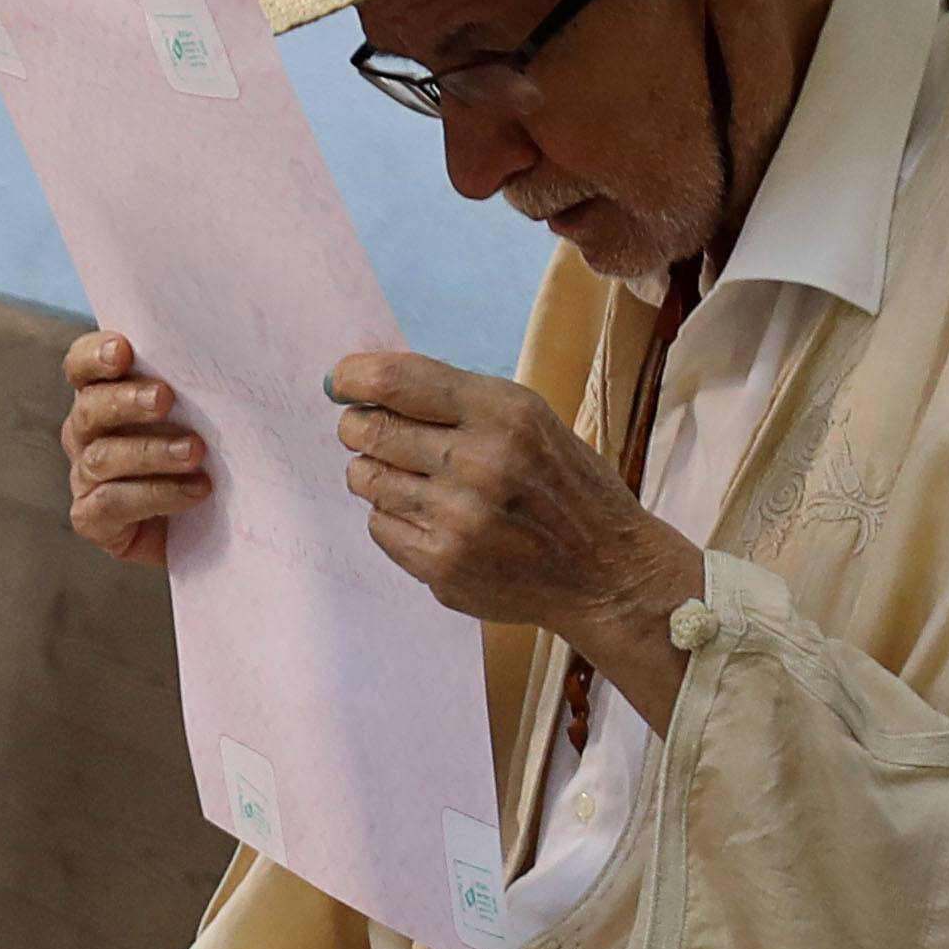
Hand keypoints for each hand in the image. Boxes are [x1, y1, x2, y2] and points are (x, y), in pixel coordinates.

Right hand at [61, 330, 206, 566]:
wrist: (206, 529)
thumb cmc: (203, 458)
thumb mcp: (202, 414)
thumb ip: (200, 384)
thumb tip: (237, 344)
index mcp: (102, 396)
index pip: (82, 367)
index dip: (95, 356)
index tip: (123, 351)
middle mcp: (86, 434)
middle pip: (89, 408)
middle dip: (126, 401)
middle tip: (164, 398)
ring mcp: (85, 477)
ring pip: (104, 457)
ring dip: (151, 451)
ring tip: (195, 451)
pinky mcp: (92, 519)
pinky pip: (112, 503)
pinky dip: (156, 494)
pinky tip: (195, 490)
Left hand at [327, 352, 703, 733]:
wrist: (606, 572)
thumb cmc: (565, 486)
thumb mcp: (530, 420)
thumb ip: (457, 401)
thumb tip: (370, 386)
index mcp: (503, 414)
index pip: (396, 381)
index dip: (354, 376)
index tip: (342, 381)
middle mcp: (477, 463)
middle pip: (368, 429)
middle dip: (360, 425)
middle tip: (374, 431)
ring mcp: (456, 519)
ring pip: (365, 478)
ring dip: (378, 473)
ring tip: (417, 480)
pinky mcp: (441, 565)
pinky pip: (378, 525)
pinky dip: (394, 516)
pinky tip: (433, 518)